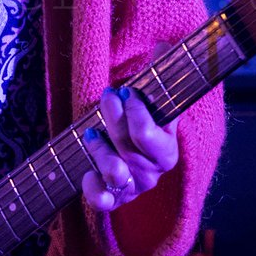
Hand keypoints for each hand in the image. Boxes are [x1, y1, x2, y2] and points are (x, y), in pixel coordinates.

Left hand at [81, 84, 179, 212]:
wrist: (130, 144)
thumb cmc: (142, 118)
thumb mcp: (157, 103)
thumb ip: (162, 88)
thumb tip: (167, 54)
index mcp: (167, 153)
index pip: (145, 134)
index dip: (134, 110)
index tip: (126, 91)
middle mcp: (151, 174)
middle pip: (125, 146)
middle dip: (113, 115)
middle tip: (108, 96)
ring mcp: (132, 187)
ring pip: (114, 171)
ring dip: (99, 148)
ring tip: (92, 132)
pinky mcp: (113, 198)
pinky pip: (102, 200)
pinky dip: (92, 188)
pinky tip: (88, 173)